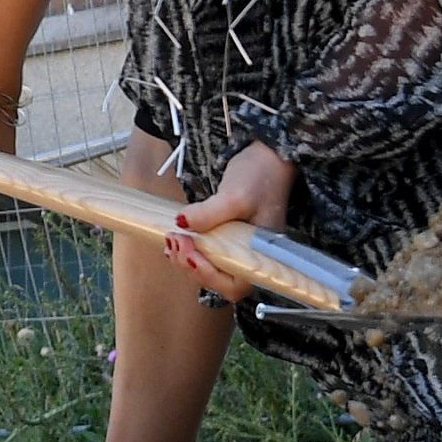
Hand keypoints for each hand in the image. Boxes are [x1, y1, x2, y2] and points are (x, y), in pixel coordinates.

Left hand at [166, 142, 298, 292]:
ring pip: (210, 268)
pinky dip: (190, 251)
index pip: (235, 284)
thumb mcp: (235, 195)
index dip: (209, 275)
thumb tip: (181, 223)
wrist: (270, 157)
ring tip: (171, 240)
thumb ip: (210, 213)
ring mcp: (239, 249)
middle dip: (192, 265)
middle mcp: (252, 257)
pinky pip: (208, 253)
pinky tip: (176, 240)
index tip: (190, 254)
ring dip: (186, 259)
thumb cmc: (262, 176)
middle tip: (174, 241)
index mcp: (262, 255)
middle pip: (218, 279)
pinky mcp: (228, 238)